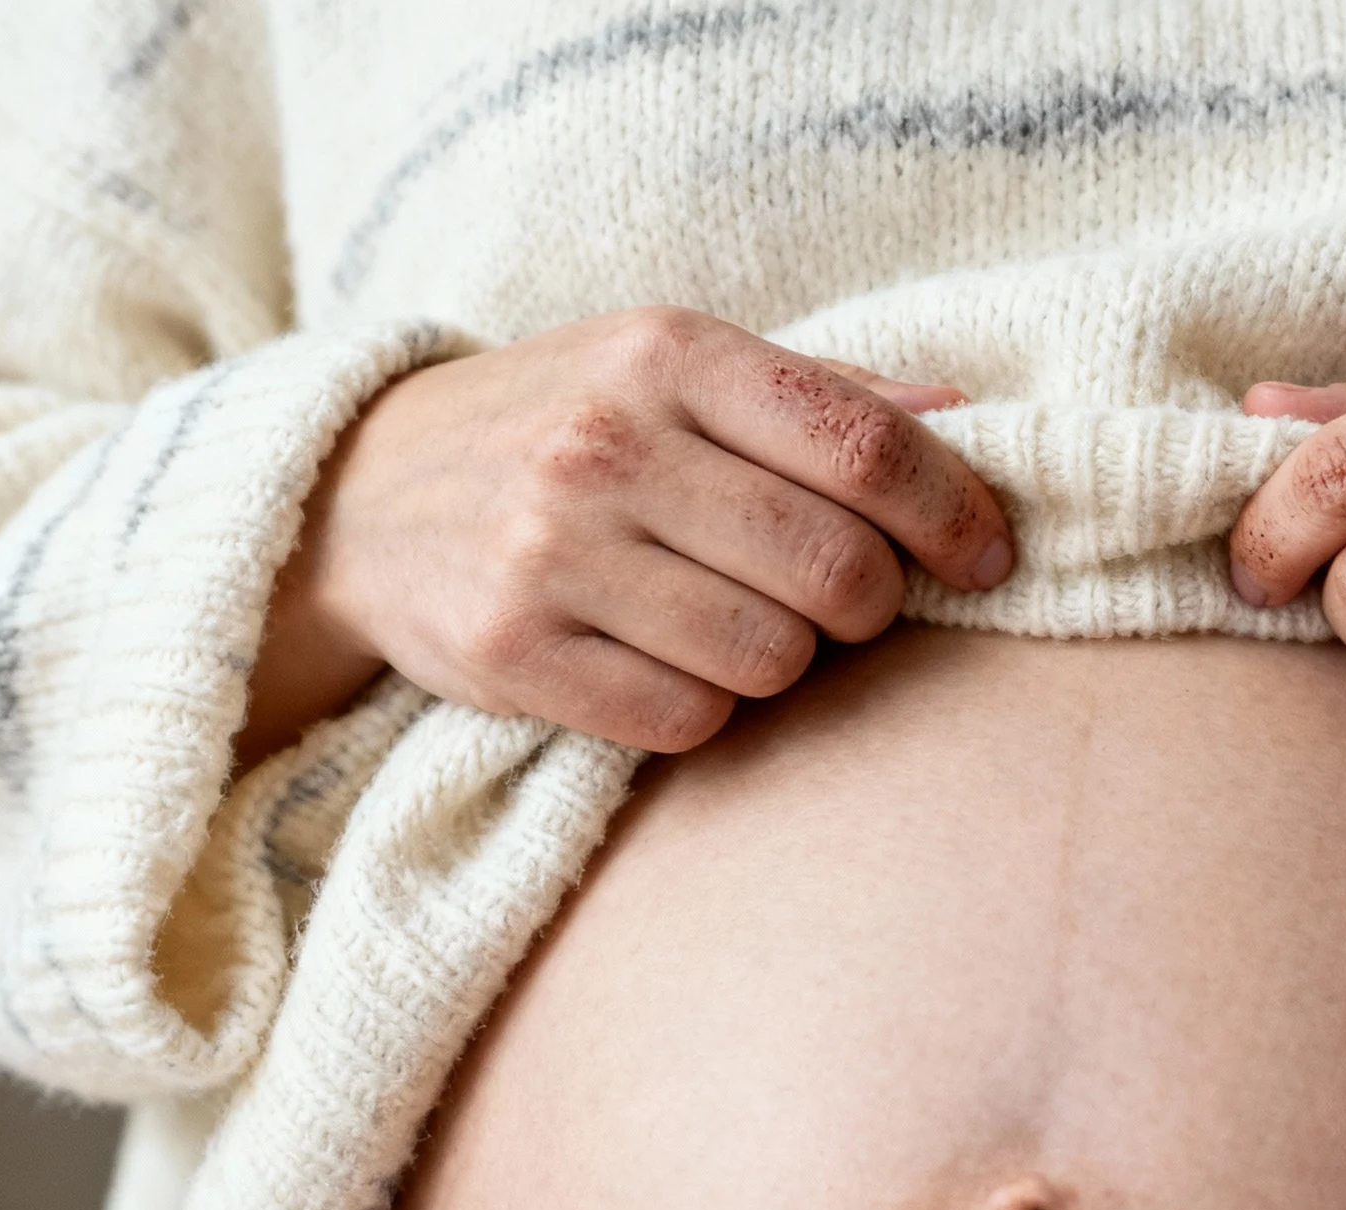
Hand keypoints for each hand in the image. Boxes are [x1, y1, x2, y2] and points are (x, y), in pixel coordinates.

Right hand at [240, 306, 1013, 763]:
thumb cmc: (558, 425)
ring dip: (786, 661)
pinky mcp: (513, 653)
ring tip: (737, 622)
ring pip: (772, 660)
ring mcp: (551, 553)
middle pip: (837, 569)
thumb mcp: (671, 368)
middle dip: (873, 604)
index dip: (954, 516)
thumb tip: (962, 419)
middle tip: (848, 601)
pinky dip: (705, 707)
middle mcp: (607, 444)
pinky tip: (667, 660)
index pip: (866, 448)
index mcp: (667, 354)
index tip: (988, 557)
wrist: (357, 497)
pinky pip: (688, 720)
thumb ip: (818, 393)